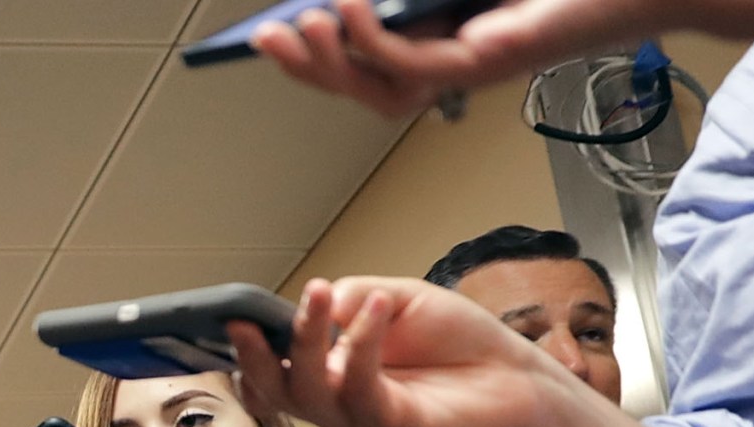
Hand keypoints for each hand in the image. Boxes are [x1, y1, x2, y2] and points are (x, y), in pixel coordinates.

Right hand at [230, 277, 581, 426]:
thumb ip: (356, 296)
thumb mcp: (401, 299)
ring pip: (306, 392)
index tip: (233, 315)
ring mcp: (358, 418)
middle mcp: (335, 399)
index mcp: (330, 371)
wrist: (517, 380)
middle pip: (273, 390)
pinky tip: (378, 307)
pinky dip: (362, 343)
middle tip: (244, 321)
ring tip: (320, 294)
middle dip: (252, 357)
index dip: (248, 347)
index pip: (272, 367)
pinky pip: (359, 388)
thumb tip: (321, 298)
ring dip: (306, 340)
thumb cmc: (461, 345)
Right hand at [251, 0, 677, 118]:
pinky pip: (412, 66)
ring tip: (299, 30)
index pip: (373, 59)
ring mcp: (471, 66)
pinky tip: (349, 10)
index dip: (322, 56)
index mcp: (454, 39)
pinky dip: (372, 43)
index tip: (278, 37)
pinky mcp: (489, 60)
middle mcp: (458, 62)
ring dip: (331, 67)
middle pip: (363, 86)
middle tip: (265, 42)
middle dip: (308, 69)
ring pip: (378, 90)